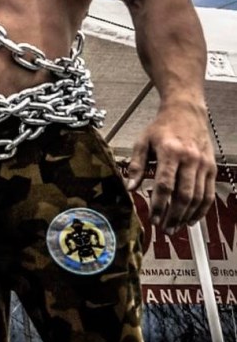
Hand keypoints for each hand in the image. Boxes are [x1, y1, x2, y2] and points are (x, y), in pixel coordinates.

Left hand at [126, 101, 216, 234]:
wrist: (186, 112)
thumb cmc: (162, 127)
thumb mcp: (142, 142)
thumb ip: (136, 166)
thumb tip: (130, 188)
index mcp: (170, 151)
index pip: (165, 184)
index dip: (159, 204)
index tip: (153, 218)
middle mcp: (190, 159)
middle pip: (183, 195)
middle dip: (173, 215)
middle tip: (165, 229)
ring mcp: (203, 164)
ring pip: (198, 197)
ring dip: (187, 216)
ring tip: (176, 227)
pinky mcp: (211, 168)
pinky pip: (209, 193)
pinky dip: (202, 209)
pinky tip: (192, 218)